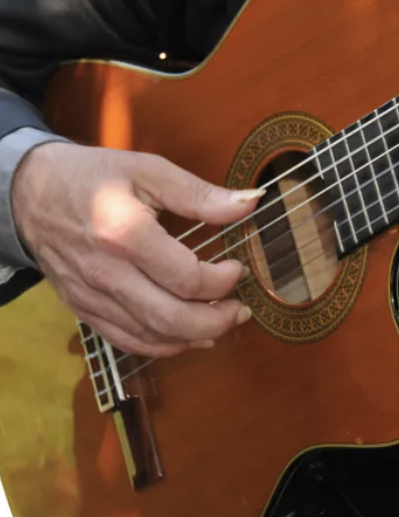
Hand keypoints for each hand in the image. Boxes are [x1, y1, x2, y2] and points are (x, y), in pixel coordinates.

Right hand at [11, 143, 262, 356]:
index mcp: (125, 235)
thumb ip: (201, 194)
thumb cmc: (93, 176)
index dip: (223, 280)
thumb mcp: (149, 171)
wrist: (30, 192)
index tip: (239, 268)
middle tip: (241, 308)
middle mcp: (106, 274)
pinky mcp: (84, 309)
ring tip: (223, 320)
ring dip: (195, 336)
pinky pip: (128, 341)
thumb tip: (250, 203)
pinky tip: (188, 336)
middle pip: (172, 319)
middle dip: (218, 319)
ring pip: (152, 337)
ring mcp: (92, 296)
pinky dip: (163, 345)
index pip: (186, 278)